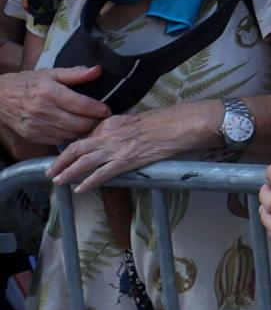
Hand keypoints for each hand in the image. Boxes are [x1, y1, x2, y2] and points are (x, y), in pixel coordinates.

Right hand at [0, 65, 108, 148]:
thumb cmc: (28, 83)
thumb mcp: (51, 73)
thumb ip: (75, 73)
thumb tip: (98, 70)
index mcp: (50, 93)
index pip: (82, 105)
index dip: (98, 110)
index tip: (107, 110)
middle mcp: (43, 111)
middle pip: (78, 124)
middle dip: (94, 122)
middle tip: (101, 119)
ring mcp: (36, 125)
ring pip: (70, 134)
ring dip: (83, 131)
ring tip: (90, 124)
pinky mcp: (32, 136)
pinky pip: (58, 140)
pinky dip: (69, 136)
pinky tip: (73, 129)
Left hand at [47, 106, 204, 192]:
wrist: (180, 125)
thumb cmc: (166, 121)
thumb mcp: (137, 120)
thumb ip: (121, 129)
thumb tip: (114, 139)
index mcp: (111, 123)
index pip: (86, 136)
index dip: (73, 148)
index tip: (66, 156)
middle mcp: (109, 135)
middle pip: (76, 149)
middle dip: (60, 161)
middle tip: (50, 171)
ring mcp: (116, 149)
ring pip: (83, 162)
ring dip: (68, 173)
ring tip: (58, 181)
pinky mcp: (126, 161)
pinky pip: (102, 174)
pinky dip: (88, 182)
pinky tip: (79, 189)